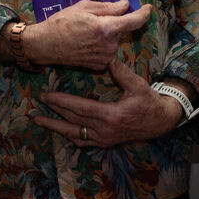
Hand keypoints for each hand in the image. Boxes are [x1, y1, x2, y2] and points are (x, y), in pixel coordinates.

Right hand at [24, 0, 152, 71]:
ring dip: (105, 35)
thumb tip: (125, 5)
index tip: (148, 8)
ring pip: (113, 41)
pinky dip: (100, 45)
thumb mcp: (83, 8)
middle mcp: (109, 45)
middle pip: (120, 30)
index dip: (144, 13)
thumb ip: (108, 7)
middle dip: (113, 23)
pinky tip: (85, 42)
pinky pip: (106, 51)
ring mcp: (104, 57)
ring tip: (85, 31)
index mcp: (107, 28)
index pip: (134, 21)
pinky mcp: (99, 65)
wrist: (45, 45)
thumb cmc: (61, 23)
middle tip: (93, 19)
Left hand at [33, 58, 182, 146]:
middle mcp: (105, 130)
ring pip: (74, 134)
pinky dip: (69, 136)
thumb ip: (120, 71)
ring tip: (38, 120)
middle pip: (72, 121)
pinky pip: (83, 142)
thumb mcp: (137, 84)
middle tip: (38, 102)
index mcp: (111, 115)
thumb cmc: (149, 101)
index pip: (80, 108)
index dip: (61, 102)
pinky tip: (59, 131)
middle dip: (53, 111)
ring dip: (55, 127)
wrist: (161, 122)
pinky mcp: (105, 143)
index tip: (47, 95)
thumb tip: (106, 55)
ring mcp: (104, 139)